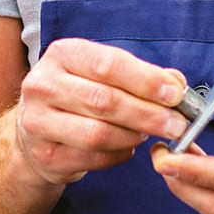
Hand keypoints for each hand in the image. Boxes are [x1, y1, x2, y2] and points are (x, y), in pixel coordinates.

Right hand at [11, 38, 188, 185]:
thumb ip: (141, 76)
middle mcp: (43, 85)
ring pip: (98, 134)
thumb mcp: (103, 74)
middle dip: (148, 114)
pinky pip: (93, 158)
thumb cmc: (77, 95)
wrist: (36, 128)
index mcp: (62, 55)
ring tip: (148, 134)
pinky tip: (127, 147)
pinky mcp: (45, 154)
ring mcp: (39, 122)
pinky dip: (119, 154)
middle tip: (177, 125)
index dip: (146, 80)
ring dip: (133, 136)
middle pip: (105, 101)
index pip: (109, 65)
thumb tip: (176, 84)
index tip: (175, 95)